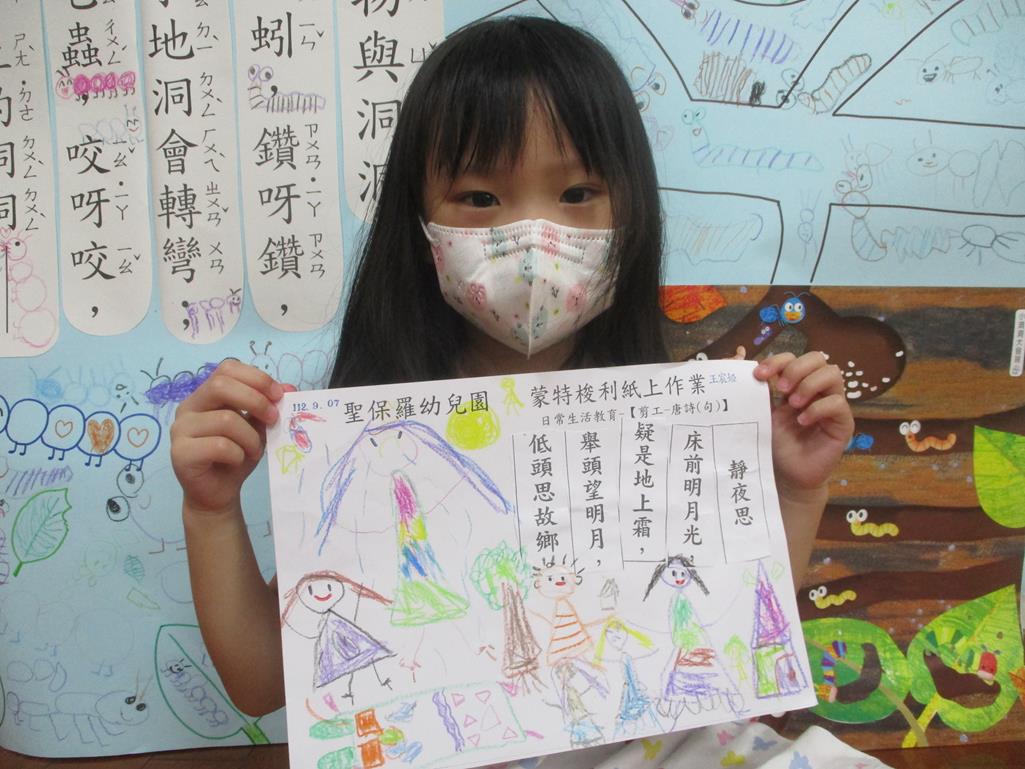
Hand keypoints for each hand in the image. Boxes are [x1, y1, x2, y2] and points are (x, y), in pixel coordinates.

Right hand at [170, 360, 283, 516]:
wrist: (218, 493)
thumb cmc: (236, 456)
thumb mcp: (257, 427)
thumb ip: (268, 406)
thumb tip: (289, 388)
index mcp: (205, 395)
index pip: (227, 368)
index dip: (256, 378)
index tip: (278, 395)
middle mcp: (188, 407)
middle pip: (221, 385)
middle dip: (255, 400)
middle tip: (272, 419)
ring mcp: (180, 429)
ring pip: (225, 419)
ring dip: (250, 437)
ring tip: (253, 450)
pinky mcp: (180, 453)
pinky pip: (220, 445)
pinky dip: (238, 453)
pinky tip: (237, 461)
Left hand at [753, 351, 852, 494]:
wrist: (784, 475)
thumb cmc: (772, 443)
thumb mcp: (759, 411)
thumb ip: (752, 386)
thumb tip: (736, 355)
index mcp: (795, 384)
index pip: (793, 357)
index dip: (777, 361)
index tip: (758, 375)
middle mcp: (816, 390)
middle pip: (817, 358)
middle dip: (796, 368)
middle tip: (780, 388)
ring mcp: (832, 405)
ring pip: (833, 373)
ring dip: (809, 384)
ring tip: (792, 403)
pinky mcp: (843, 423)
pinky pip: (838, 403)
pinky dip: (818, 408)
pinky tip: (802, 421)